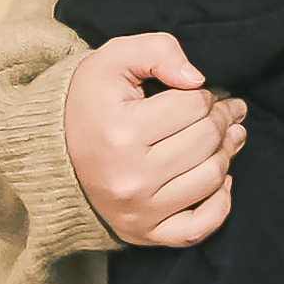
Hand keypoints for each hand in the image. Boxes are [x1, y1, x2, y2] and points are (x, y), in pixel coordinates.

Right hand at [61, 32, 246, 247]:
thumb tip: (197, 79)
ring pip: (211, 178)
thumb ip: (157, 50)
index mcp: (121, 132)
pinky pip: (200, 227)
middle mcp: (130, 178)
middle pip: (206, 141)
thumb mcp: (113, 60)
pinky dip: (220, 205)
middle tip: (225, 110)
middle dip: (222, 119)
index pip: (193, 105)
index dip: (205, 93)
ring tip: (229, 136)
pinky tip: (222, 180)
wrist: (54, 153)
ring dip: (227, 153)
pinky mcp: (144, 233)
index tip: (201, 92)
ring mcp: (138, 211)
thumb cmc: (90, 102)